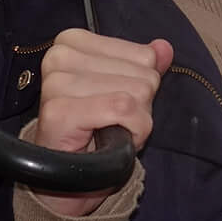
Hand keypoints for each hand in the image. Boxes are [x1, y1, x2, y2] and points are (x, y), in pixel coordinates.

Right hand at [26, 30, 169, 218]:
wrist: (64, 179)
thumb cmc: (93, 131)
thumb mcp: (124, 91)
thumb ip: (144, 66)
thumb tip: (164, 48)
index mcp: (72, 41)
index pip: (144, 56)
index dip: (141, 86)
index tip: (115, 104)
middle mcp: (59, 55)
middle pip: (144, 75)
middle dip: (139, 106)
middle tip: (111, 123)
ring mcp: (56, 82)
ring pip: (137, 93)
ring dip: (135, 122)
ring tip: (107, 132)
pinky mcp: (60, 110)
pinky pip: (124, 110)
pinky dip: (132, 132)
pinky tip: (110, 142)